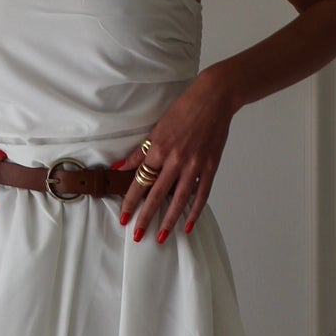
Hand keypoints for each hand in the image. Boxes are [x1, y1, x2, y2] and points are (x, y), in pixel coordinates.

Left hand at [111, 71, 233, 242]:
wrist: (214, 98)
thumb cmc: (184, 109)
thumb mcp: (157, 128)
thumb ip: (141, 152)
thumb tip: (121, 167)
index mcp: (159, 149)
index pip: (140, 181)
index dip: (131, 201)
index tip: (124, 217)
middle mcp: (175, 160)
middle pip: (157, 195)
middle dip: (146, 217)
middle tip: (138, 236)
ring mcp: (194, 165)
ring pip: (179, 199)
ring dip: (169, 220)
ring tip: (161, 237)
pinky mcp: (210, 166)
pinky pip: (201, 194)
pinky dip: (194, 211)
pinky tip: (187, 225)